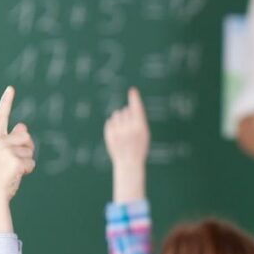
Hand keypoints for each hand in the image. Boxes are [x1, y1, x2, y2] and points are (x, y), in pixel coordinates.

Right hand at [0, 87, 34, 232]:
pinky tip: (16, 176)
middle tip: (13, 163)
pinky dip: (28, 170)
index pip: (0, 117)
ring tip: (12, 171)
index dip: (6, 102)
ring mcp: (5, 151)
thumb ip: (10, 140)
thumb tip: (23, 125)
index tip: (11, 88)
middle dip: (27, 148)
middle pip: (26, 136)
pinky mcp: (14, 161)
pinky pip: (32, 162)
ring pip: (30, 149)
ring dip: (27, 161)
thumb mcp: (0, 156)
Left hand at [104, 87, 149, 202]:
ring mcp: (118, 131)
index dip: (135, 99)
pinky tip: (117, 134)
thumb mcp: (144, 133)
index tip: (133, 90)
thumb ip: (137, 120)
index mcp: (140, 127)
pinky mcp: (109, 134)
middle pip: (126, 110)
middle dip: (127, 115)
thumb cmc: (139, 147)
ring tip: (123, 130)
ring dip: (120, 119)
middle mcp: (129, 128)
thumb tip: (128, 108)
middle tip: (130, 127)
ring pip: (117, 114)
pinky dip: (113, 125)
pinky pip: (110, 121)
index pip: (137, 109)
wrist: (129, 162)